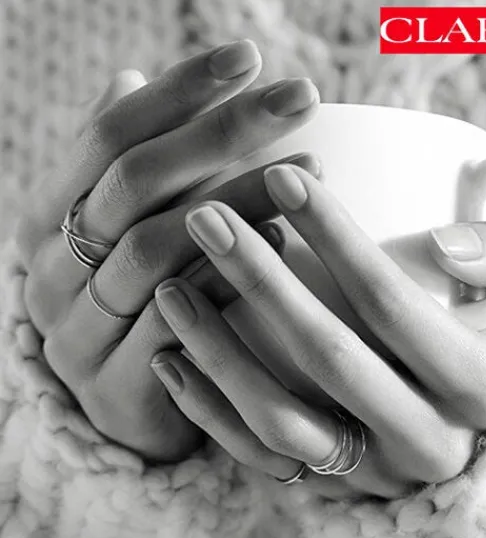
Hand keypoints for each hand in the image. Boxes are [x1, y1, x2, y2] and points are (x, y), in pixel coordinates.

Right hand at [18, 41, 320, 460]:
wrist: (122, 409)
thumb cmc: (136, 304)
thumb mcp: (123, 230)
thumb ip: (127, 165)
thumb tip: (130, 78)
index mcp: (49, 219)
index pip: (110, 136)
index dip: (179, 92)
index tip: (250, 55)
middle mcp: (51, 268)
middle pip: (136, 181)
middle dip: (223, 131)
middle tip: (301, 95)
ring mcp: (76, 330)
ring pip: (157, 249)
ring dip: (239, 203)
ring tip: (311, 170)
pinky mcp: (114, 386)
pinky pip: (174, 323)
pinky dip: (228, 279)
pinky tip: (283, 244)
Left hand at [151, 164, 485, 498]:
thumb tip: (442, 242)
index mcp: (477, 386)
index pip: (392, 303)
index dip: (335, 237)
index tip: (282, 177)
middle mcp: (424, 439)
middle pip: (327, 355)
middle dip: (260, 280)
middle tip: (204, 217)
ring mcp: (373, 474)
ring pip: (280, 419)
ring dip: (218, 352)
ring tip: (169, 288)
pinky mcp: (334, 491)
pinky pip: (261, 460)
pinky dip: (209, 413)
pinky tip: (168, 361)